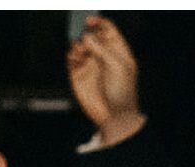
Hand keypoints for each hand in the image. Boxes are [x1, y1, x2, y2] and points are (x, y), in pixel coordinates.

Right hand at [65, 16, 144, 146]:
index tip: (89, 20)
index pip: (107, 30)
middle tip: (82, 33)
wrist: (115, 117)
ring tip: (80, 49)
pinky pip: (71, 58)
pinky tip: (75, 56)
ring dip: (77, 43)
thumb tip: (87, 36)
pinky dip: (71, 54)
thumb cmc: (123, 94)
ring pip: (79, 45)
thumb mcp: (118, 66)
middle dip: (84, 31)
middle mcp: (103, 56)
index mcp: (117, 52)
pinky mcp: (79, 74)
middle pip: (91, 35)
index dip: (98, 22)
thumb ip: (102, 48)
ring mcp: (91, 65)